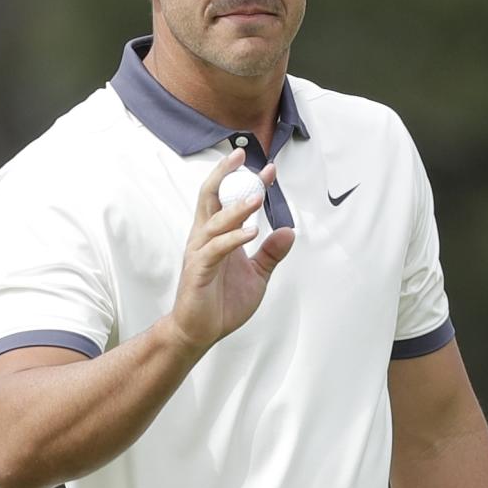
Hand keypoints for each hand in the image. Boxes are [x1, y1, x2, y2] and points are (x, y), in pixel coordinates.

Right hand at [170, 148, 294, 353]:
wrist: (199, 333)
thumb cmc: (222, 302)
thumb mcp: (257, 275)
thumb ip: (271, 253)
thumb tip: (289, 231)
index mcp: (216, 235)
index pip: (229, 198)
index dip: (248, 181)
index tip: (270, 169)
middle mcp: (204, 237)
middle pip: (210, 196)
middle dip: (225, 173)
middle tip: (241, 154)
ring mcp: (199, 253)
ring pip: (214, 220)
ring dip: (236, 207)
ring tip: (257, 196)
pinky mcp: (198, 271)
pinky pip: (215, 249)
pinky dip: (233, 238)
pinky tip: (251, 232)